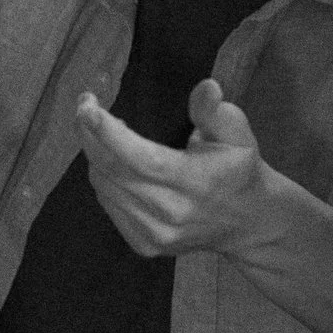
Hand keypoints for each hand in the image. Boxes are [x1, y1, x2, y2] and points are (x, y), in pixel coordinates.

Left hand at [77, 78, 272, 257]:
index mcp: (196, 183)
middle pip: (114, 172)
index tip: (87, 106)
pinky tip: (115, 163)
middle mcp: (173, 213)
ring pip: (105, 188)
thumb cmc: (238, 169)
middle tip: (85, 107)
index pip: (142, 160)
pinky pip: (108, 205)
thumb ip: (216, 112)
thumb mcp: (238, 134)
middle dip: (91, 136)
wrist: (247, 222)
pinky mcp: (145, 245)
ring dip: (96, 156)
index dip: (109, 134)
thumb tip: (206, 87)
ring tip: (105, 132)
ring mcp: (156, 234)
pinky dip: (104, 179)